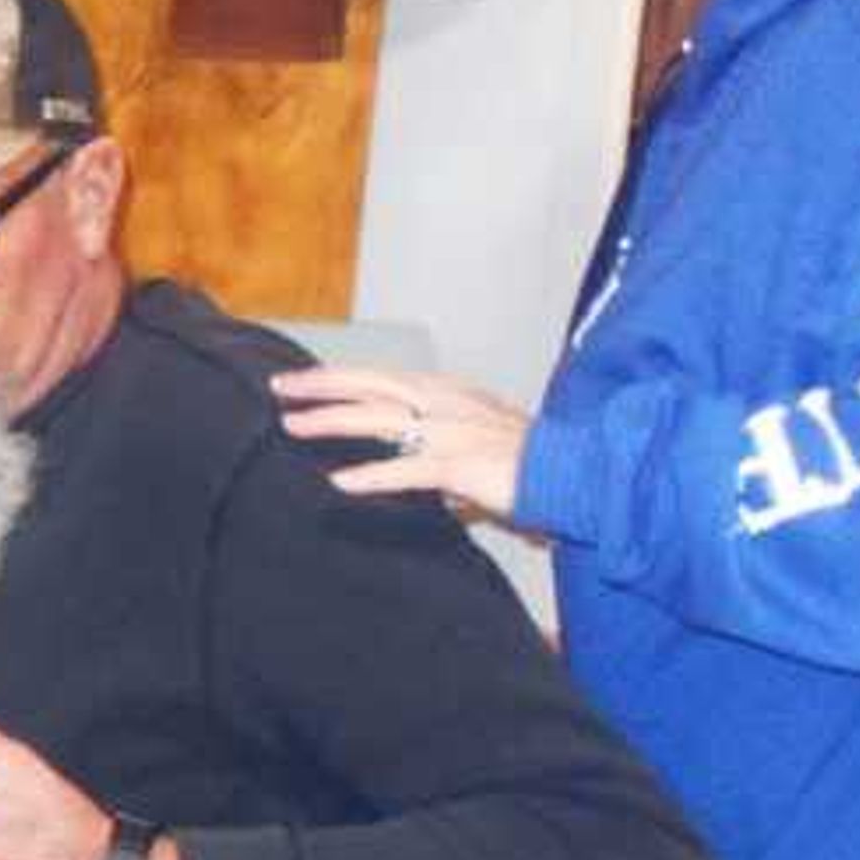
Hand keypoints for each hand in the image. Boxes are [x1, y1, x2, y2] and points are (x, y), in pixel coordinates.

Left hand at [270, 363, 532, 522]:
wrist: (580, 474)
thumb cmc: (532, 463)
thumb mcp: (477, 444)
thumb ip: (439, 453)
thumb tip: (413, 473)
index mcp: (449, 394)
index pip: (382, 378)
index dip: (339, 376)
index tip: (300, 379)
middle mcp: (446, 405)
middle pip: (371, 386)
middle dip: (322, 386)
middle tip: (280, 389)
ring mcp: (453, 433)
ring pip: (380, 420)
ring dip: (333, 422)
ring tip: (294, 428)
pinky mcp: (464, 467)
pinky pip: (409, 470)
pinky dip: (373, 475)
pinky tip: (340, 483)